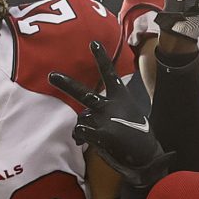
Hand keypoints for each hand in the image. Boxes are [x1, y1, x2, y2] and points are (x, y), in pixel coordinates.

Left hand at [49, 42, 170, 188]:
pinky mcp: (104, 134)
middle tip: (50, 76)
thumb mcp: (128, 114)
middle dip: (66, 84)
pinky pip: (82, 131)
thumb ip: (105, 112)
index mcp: (120, 96)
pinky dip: (80, 135)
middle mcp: (111, 105)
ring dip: (82, 127)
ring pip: (81, 118)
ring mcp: (107, 119)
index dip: (101, 58)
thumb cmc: (136, 133)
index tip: (93, 43)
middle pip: (84, 93)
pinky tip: (82, 141)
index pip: (109, 74)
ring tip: (86, 137)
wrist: (147, 155)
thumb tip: (83, 120)